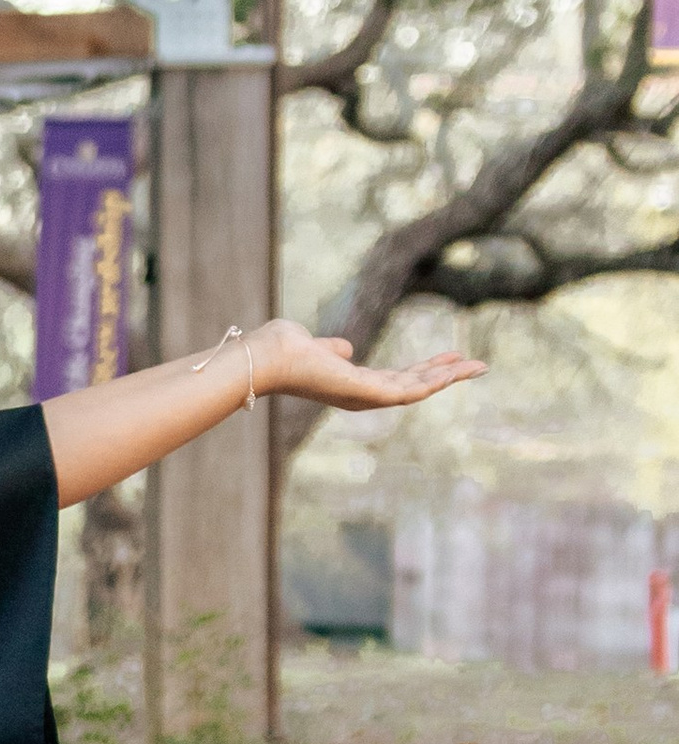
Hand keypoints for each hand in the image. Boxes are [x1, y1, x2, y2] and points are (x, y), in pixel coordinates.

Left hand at [246, 320, 484, 411]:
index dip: (426, 369)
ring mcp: (364, 397)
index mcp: (353, 384)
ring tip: (478, 366)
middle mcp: (362, 396)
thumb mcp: (315, 347)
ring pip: (417, 390)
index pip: (399, 379)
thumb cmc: (281, 350)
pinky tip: (453, 371)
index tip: (450, 357)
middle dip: (447, 375)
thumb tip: (345, 348)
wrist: (265, 357)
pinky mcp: (364, 393)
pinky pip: (407, 391)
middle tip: (478, 365)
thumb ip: (332, 350)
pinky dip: (432, 382)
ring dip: (448, 378)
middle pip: (415, 386)